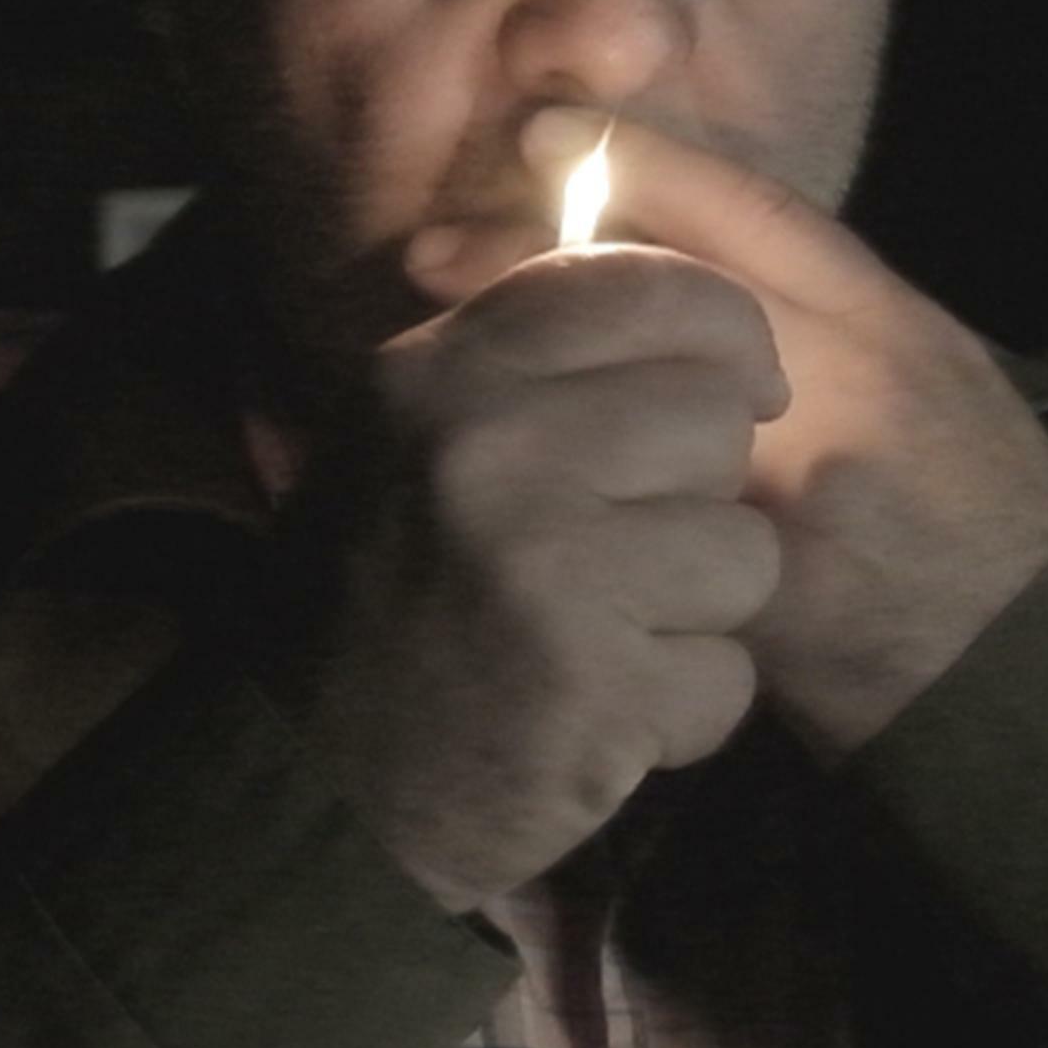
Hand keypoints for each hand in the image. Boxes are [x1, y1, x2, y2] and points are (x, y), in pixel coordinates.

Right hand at [279, 241, 789, 915]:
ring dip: (694, 616)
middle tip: (624, 559)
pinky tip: (595, 724)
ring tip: (599, 646)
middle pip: (716, 415)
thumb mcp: (406, 441)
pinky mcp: (593, 686)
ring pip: (740, 551)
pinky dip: (680, 716)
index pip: (640, 284)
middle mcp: (487, 447)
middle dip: (699, 494)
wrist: (306, 794)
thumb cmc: (377, 608)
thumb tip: (654, 253)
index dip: (721, 332)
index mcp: (442, 372)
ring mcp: (542, 566)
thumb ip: (518, 357)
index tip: (741, 387)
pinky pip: (725, 675)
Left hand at [406, 110, 1047, 762]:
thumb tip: (690, 251)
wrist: (1040, 679)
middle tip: (431, 246)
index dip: (641, 163)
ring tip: (437, 368)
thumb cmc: (983, 523)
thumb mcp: (936, 385)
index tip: (534, 131)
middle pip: (677, 305)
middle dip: (545, 271)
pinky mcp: (782, 611)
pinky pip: (654, 547)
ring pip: (650, 423)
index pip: (761, 219)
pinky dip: (573, 514)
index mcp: (898, 332)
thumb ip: (824, 320)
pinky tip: (491, 492)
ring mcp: (819, 506)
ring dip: (539, 391)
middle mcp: (859, 400)